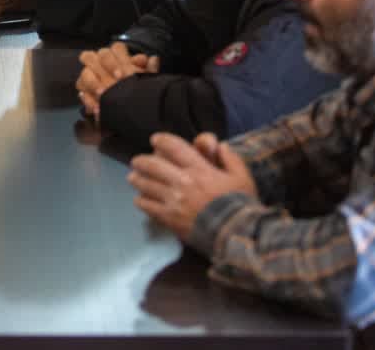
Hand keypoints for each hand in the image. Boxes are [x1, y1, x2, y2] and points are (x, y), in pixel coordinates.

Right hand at [76, 42, 153, 117]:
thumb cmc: (135, 85)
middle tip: (112, 83)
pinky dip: (89, 101)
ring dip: (93, 84)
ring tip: (103, 95)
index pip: (113, 49)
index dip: (115, 60)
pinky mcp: (84, 90)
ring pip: (85, 73)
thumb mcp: (145, 79)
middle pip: (91, 56)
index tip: (122, 74)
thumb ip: (149, 69)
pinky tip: (97, 108)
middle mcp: (99, 62)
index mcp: (116, 55)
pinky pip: (82, 93)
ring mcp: (89, 75)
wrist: (130, 103)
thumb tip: (152, 60)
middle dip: (101, 69)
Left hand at [128, 132, 256, 241]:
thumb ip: (230, 158)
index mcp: (200, 169)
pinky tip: (139, 199)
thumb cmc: (240, 204)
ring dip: (137, 179)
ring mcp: (174, 201)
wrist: (236, 235)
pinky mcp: (169, 219)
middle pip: (154, 166)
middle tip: (136, 161)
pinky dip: (141, 201)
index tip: (155, 139)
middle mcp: (183, 182)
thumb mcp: (242, 177)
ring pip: (147, 185)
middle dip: (142, 161)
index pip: (174, 147)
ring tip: (132, 178)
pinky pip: (148, 206)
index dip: (162, 141)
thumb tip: (219, 145)